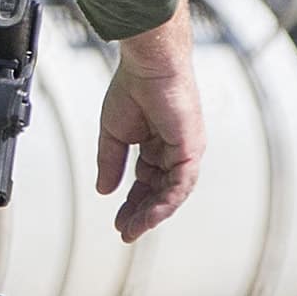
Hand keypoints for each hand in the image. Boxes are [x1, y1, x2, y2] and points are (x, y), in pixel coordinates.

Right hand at [96, 11, 208, 242]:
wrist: (149, 64)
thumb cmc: (134, 86)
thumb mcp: (114, 133)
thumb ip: (111, 162)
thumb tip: (104, 190)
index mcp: (156, 144)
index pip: (146, 182)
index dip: (132, 203)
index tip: (119, 221)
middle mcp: (173, 149)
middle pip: (159, 191)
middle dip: (141, 213)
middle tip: (126, 231)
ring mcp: (185, 150)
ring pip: (172, 193)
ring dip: (153, 213)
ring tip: (134, 229)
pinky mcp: (191, 149)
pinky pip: (181, 184)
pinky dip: (166, 202)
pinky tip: (150, 215)